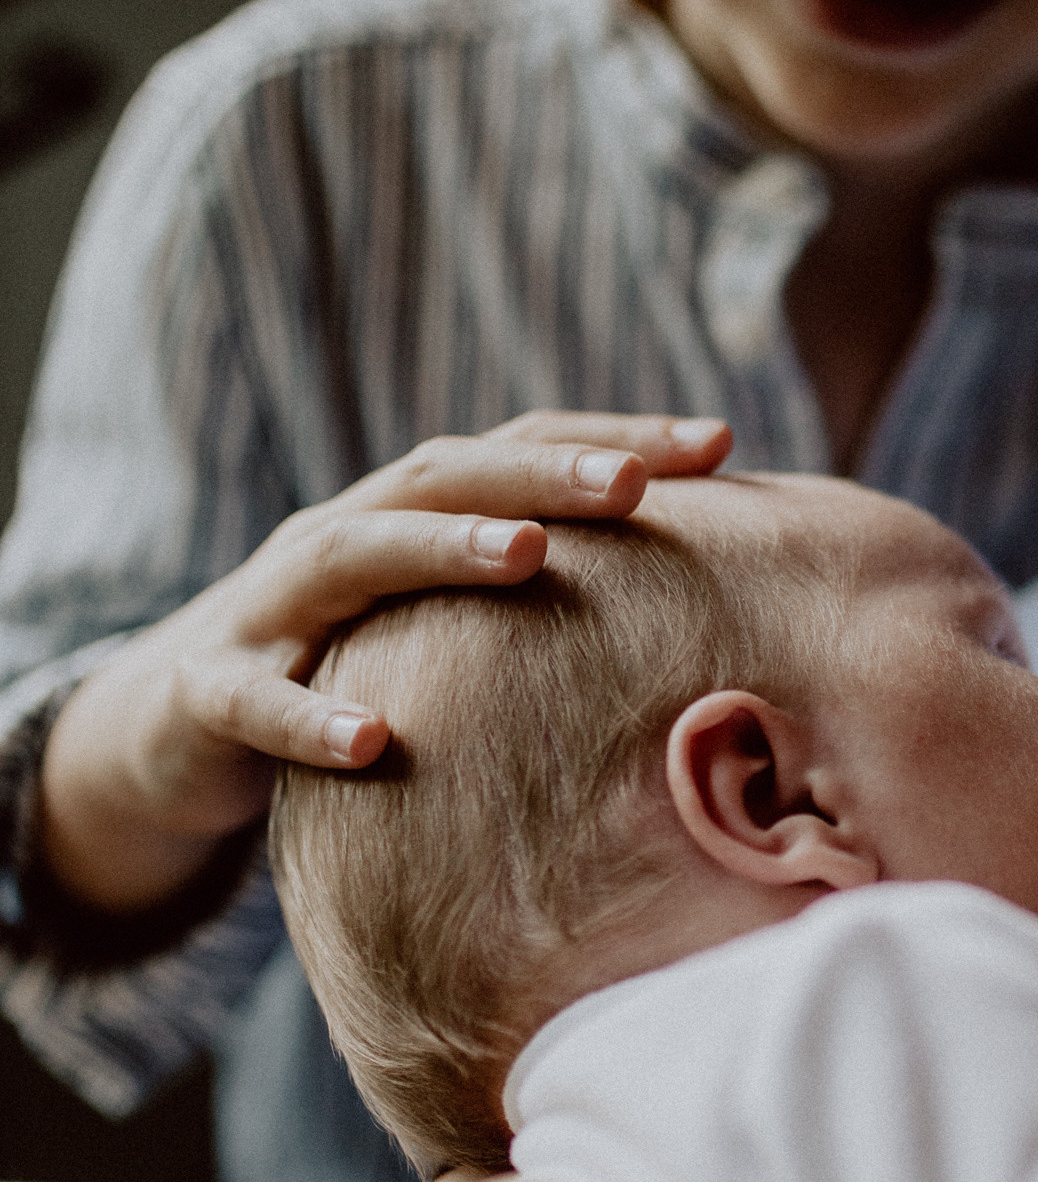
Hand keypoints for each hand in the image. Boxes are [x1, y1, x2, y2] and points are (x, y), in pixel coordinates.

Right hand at [38, 412, 732, 913]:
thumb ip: (541, 607)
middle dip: (546, 473)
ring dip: (446, 549)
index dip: (615, 438)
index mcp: (408, 518)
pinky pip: (258, 703)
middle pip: (444, 478)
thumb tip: (703, 613)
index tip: (721, 443)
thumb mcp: (440, 628)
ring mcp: (269, 609)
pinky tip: (376, 743)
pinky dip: (311, 720)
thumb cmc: (343, 671)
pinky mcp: (210, 694)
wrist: (172, 728)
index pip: (518, 453)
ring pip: (353, 557)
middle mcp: (341, 538)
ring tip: (533, 556)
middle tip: (640, 479)